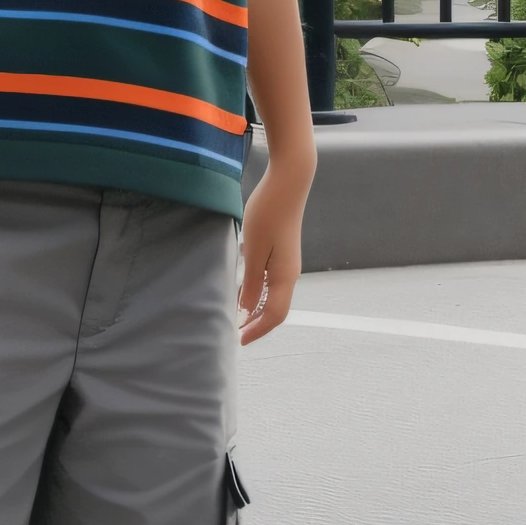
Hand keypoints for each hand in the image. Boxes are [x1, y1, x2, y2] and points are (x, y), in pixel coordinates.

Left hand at [237, 164, 306, 344]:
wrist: (288, 183)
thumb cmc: (269, 213)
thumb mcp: (254, 250)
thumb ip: (251, 281)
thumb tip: (246, 310)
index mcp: (285, 277)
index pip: (273, 315)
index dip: (256, 330)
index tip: (238, 341)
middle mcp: (290, 274)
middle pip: (275, 310)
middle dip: (256, 324)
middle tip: (235, 333)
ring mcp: (287, 264)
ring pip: (273, 297)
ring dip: (255, 310)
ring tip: (236, 317)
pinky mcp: (282, 253)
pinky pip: (271, 282)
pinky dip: (257, 293)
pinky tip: (242, 291)